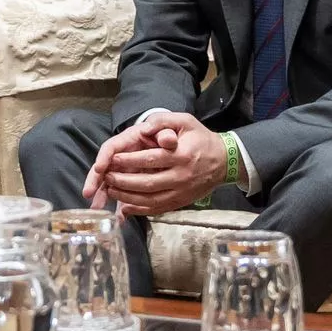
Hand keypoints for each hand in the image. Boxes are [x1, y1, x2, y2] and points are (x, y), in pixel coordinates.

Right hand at [81, 118, 173, 206]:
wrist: (170, 138)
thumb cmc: (165, 131)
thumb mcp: (166, 125)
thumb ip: (164, 129)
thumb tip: (167, 139)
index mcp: (129, 139)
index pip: (112, 146)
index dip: (104, 157)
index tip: (99, 168)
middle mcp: (123, 155)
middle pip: (105, 166)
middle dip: (95, 180)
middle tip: (88, 193)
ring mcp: (125, 169)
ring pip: (110, 182)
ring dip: (103, 195)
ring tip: (96, 208)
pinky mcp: (131, 180)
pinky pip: (123, 193)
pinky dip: (122, 206)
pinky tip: (120, 218)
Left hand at [96, 112, 227, 215]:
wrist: (224, 161)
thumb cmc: (201, 139)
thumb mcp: (186, 121)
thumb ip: (163, 120)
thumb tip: (143, 128)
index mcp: (181, 155)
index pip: (150, 159)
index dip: (128, 161)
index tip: (112, 160)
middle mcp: (181, 176)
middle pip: (146, 183)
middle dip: (122, 181)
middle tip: (107, 176)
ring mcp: (180, 192)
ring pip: (149, 200)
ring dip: (127, 197)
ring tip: (110, 190)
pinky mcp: (180, 202)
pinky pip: (156, 209)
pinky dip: (138, 210)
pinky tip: (124, 206)